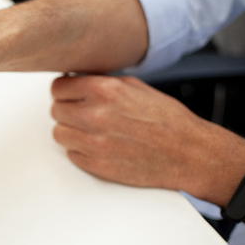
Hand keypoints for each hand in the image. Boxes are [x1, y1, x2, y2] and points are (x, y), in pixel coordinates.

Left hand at [50, 75, 244, 205]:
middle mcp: (95, 115)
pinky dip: (80, 150)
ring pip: (58, 133)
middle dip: (67, 109)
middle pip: (55, 110)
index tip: (68, 94)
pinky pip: (71, 154)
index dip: (64, 91)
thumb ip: (101, 81)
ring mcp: (94, 142)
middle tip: (81, 112)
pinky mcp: (96, 165)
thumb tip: (75, 79)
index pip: (58, 87)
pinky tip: (97, 144)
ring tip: (89, 129)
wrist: (188, 153)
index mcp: (104, 91)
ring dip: (70, 130)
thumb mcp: (134, 86)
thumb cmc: (166, 120)